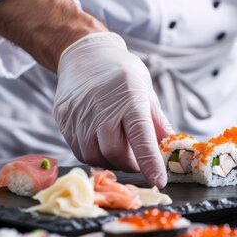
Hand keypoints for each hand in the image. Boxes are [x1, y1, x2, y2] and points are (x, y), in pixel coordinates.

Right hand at [55, 32, 172, 187]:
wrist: (85, 54)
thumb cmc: (123, 74)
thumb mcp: (147, 92)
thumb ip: (158, 123)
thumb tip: (172, 151)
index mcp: (129, 99)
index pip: (141, 137)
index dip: (150, 162)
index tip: (159, 181)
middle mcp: (102, 107)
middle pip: (115, 152)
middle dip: (129, 164)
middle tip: (136, 160)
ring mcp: (79, 114)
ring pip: (94, 156)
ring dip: (110, 161)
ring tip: (119, 150)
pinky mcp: (63, 119)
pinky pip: (79, 150)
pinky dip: (94, 155)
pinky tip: (101, 144)